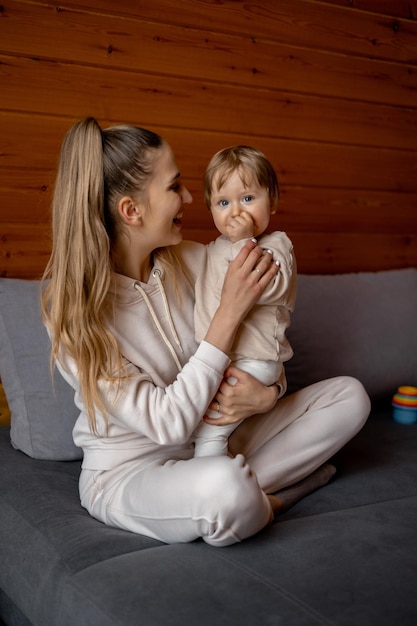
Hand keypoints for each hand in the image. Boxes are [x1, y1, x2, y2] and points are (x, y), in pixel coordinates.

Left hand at [203, 366, 278, 424]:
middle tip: (212, 384)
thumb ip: (232, 371)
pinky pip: (219, 422)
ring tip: (205, 396)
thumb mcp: (245, 376)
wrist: (265, 400)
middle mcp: (228, 403)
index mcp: (230, 392)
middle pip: (214, 394)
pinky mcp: (232, 419)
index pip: (217, 384)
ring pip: (213, 406)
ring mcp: (229, 412)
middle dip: (213, 388)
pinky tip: (204, 417)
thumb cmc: (255, 387)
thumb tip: (221, 370)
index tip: (219, 376)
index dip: (218, 379)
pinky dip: (210, 420)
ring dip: (208, 401)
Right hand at [204, 239, 278, 354]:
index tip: (254, 241)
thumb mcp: (227, 276)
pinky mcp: (259, 289)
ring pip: (263, 264)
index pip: (244, 251)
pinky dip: (274, 268)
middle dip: (260, 249)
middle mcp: (242, 273)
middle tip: (262, 248)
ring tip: (270, 253)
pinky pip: (269, 275)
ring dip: (268, 256)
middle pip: (255, 255)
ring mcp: (251, 281)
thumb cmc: (228, 292)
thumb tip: (244, 253)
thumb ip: (235, 265)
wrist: (231, 309)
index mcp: (233, 269)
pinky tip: (276, 263)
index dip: (251, 244)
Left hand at [227, 212, 253, 242]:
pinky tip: (232, 233)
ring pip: (231, 221)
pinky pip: (228, 227)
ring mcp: (239, 228)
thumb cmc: (245, 234)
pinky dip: (228, 230)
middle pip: (236, 217)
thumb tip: (237, 213)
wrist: (244, 244)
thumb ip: (245, 219)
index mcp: (250, 221)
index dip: (241, 217)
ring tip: (234, 230)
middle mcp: (245, 224)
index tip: (241, 222)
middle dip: (235, 221)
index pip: (243, 213)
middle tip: (237, 228)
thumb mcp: (249, 225)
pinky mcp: (233, 232)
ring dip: (231, 225)